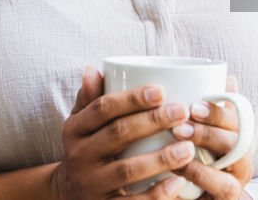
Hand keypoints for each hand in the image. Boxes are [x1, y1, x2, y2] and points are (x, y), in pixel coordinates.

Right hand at [51, 66, 199, 199]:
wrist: (68, 195)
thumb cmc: (88, 148)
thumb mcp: (81, 124)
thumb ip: (90, 98)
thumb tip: (94, 69)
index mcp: (75, 129)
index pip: (102, 108)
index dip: (131, 98)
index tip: (161, 90)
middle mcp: (79, 156)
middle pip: (118, 134)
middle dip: (152, 121)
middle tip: (182, 111)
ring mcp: (92, 184)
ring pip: (127, 169)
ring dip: (160, 158)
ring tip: (188, 148)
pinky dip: (156, 194)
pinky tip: (178, 183)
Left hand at [170, 76, 254, 199]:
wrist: (194, 195)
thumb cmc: (199, 158)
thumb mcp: (203, 130)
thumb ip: (211, 107)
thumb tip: (227, 77)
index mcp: (238, 137)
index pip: (238, 118)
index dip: (219, 111)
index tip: (195, 105)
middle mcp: (242, 161)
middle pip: (237, 142)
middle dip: (209, 132)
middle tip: (180, 126)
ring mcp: (236, 183)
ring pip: (231, 169)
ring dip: (200, 161)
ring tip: (175, 148)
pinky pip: (221, 190)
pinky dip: (198, 179)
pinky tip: (175, 171)